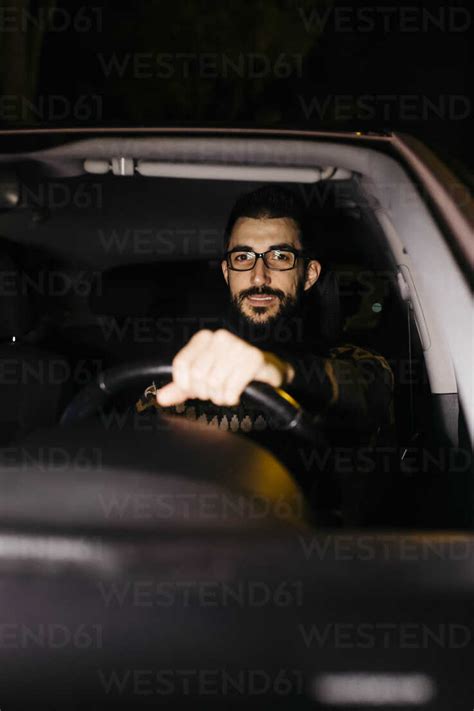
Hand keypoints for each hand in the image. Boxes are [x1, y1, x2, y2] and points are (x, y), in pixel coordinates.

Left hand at [156, 329, 294, 406]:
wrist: (266, 372)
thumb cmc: (232, 373)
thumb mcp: (204, 378)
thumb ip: (182, 387)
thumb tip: (161, 398)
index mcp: (204, 338)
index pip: (181, 365)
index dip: (186, 385)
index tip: (197, 389)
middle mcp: (220, 338)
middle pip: (198, 376)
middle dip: (206, 392)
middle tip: (217, 392)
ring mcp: (238, 346)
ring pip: (214, 383)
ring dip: (220, 396)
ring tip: (228, 392)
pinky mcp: (253, 359)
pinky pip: (231, 388)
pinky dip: (232, 397)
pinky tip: (237, 393)